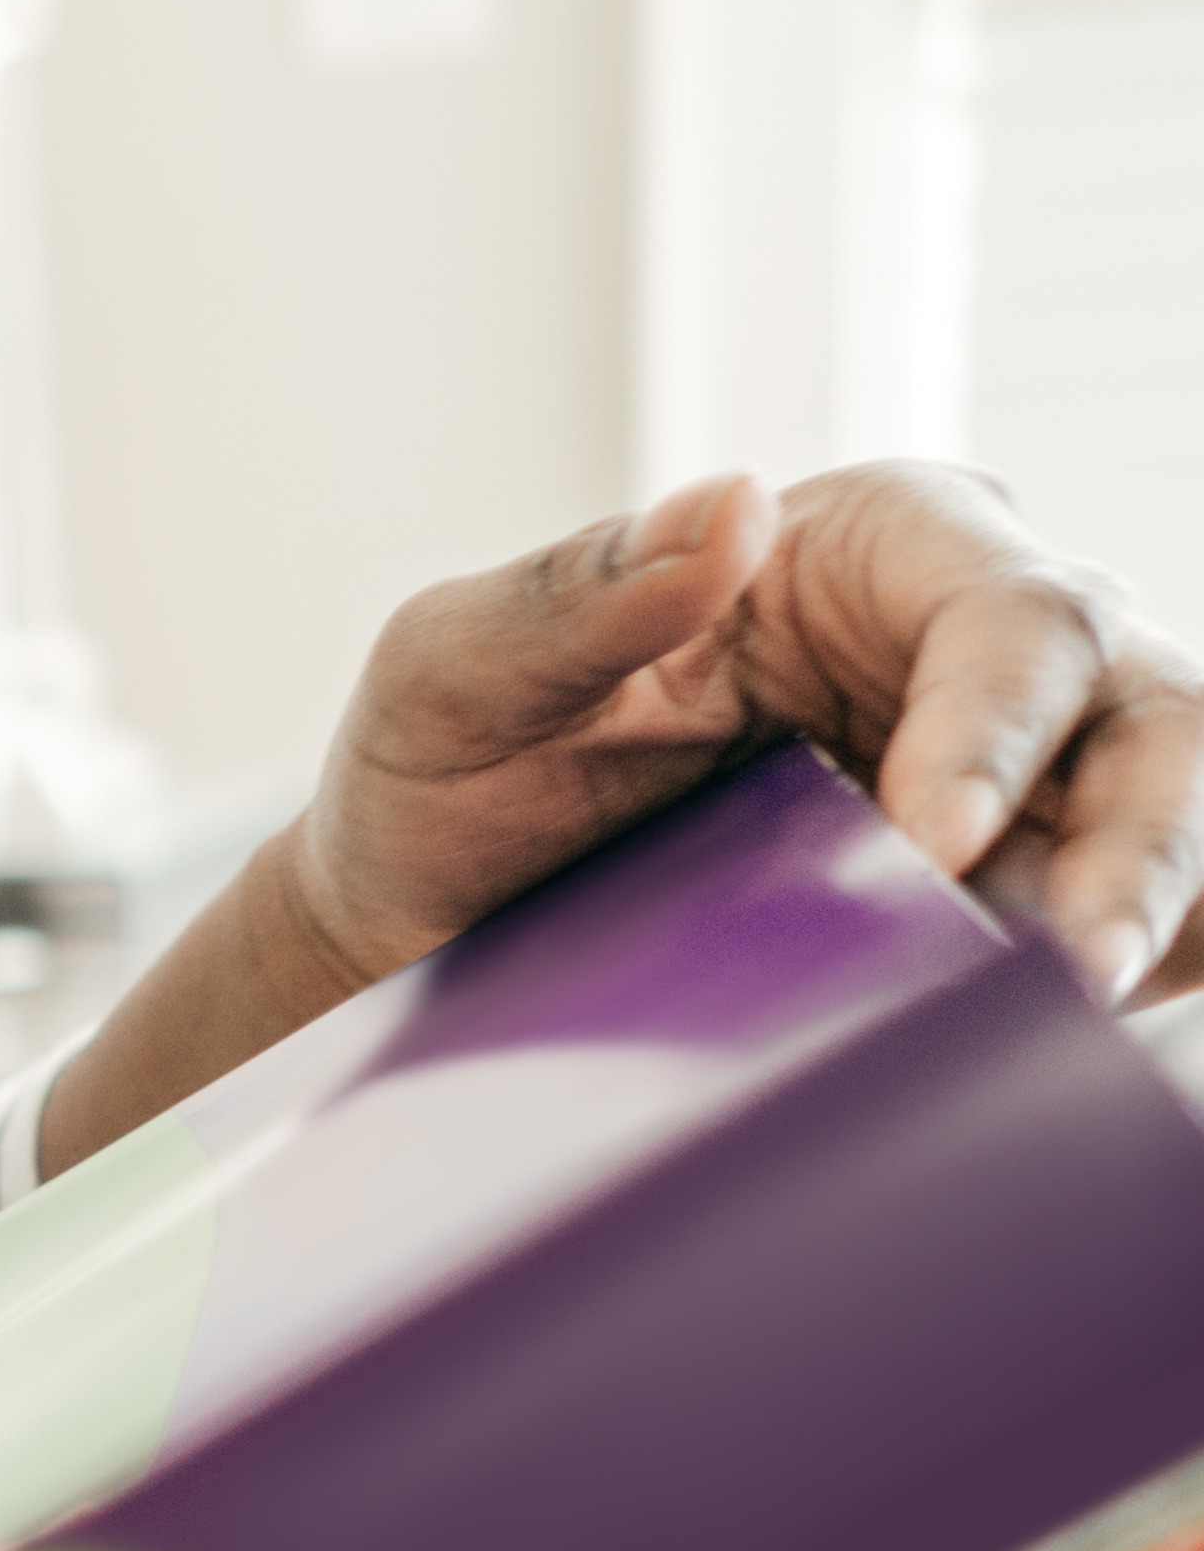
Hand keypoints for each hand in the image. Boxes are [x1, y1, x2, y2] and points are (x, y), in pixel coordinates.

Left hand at [45, 464, 1203, 1173]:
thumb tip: (730, 509)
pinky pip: (1136, 921)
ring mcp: (1015, 771)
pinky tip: (1072, 1041)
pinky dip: (1140, 968)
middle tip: (1069, 972)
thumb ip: (574, 594)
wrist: (422, 929)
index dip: (990, 730)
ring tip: (1081, 1011)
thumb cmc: (438, 778)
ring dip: (1154, 914)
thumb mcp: (448, 675)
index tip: (928, 844)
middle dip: (1141, 843)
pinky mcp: (1016, 887)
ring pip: (1169, 817)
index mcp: (869, 549)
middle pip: (1146, 717)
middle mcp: (973, 643)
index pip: (1007, 615)